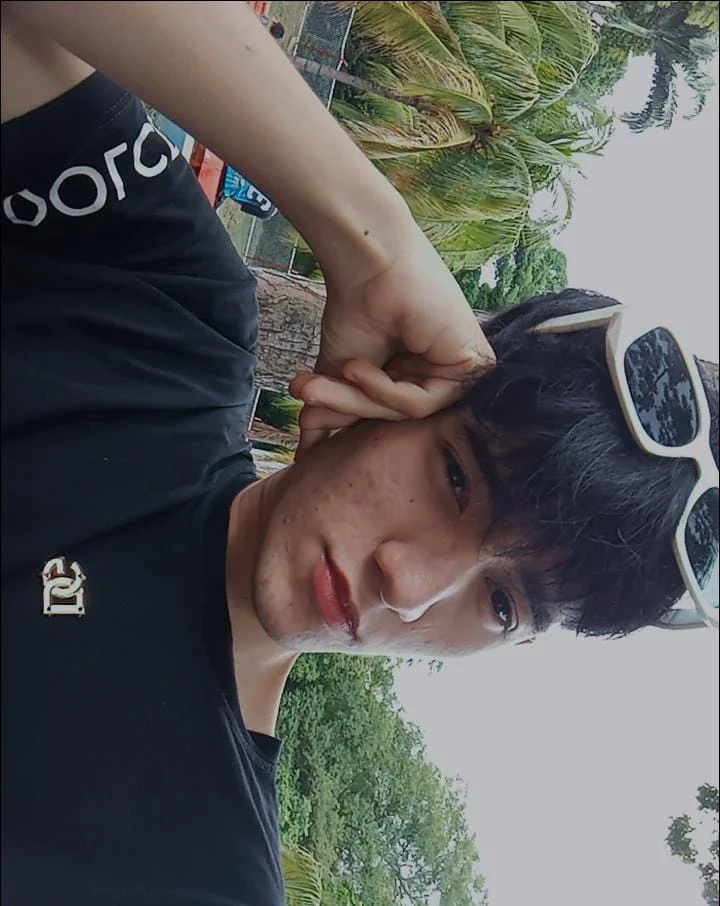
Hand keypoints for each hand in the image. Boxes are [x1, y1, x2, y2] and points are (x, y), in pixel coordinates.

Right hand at [289, 219, 495, 457]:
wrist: (369, 262)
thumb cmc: (357, 306)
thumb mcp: (341, 371)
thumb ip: (334, 410)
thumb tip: (306, 452)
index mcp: (416, 378)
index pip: (383, 418)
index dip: (343, 418)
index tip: (303, 417)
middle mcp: (441, 376)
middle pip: (393, 419)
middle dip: (346, 409)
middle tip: (306, 400)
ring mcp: (459, 372)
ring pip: (406, 415)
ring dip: (359, 400)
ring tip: (328, 379)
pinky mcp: (472, 365)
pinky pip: (423, 404)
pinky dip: (385, 391)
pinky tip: (359, 368)